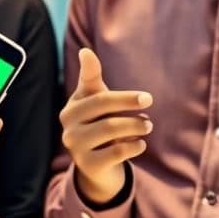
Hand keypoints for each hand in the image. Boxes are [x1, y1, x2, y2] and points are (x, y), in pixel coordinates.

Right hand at [58, 48, 152, 203]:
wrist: (96, 165)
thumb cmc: (97, 124)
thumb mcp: (94, 100)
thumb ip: (91, 76)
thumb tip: (85, 51)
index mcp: (71, 109)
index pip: (99, 98)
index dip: (124, 97)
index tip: (147, 98)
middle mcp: (68, 128)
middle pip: (105, 112)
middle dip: (131, 108)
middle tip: (150, 107)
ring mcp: (76, 148)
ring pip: (110, 131)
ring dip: (135, 126)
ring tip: (147, 126)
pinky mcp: (88, 166)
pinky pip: (116, 153)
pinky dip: (133, 146)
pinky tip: (140, 143)